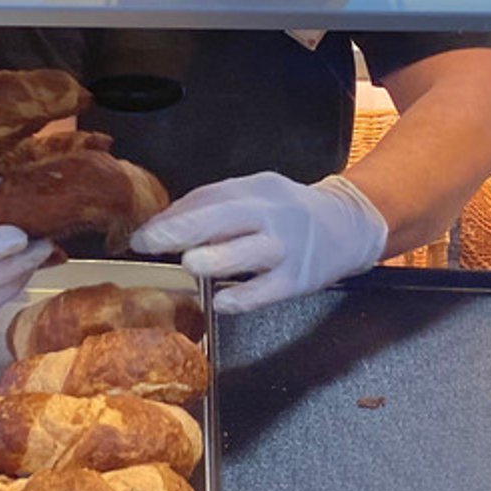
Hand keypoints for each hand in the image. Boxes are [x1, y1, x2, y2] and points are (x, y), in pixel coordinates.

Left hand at [129, 172, 388, 313]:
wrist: (348, 227)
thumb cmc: (289, 214)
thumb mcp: (256, 196)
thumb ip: (214, 207)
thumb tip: (163, 224)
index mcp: (257, 189)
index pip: (210, 196)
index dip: (174, 214)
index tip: (142, 233)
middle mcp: (272, 213)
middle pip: (226, 216)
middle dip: (184, 228)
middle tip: (148, 241)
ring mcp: (286, 247)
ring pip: (251, 250)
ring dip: (219, 257)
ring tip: (190, 263)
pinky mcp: (298, 279)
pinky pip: (268, 290)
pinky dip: (244, 297)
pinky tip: (222, 301)